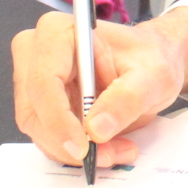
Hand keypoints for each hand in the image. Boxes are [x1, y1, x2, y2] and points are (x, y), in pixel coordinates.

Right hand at [10, 7, 187, 165]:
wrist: (151, 64)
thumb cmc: (150, 58)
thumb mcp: (153, 76)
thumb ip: (127, 98)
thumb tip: (97, 128)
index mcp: (59, 32)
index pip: (44, 81)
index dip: (58, 119)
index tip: (84, 147)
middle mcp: (37, 54)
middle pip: (34, 110)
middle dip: (69, 141)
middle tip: (109, 154)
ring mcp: (35, 81)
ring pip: (39, 129)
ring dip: (74, 150)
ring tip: (117, 150)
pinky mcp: (41, 106)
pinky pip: (47, 137)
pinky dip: (75, 150)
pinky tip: (107, 147)